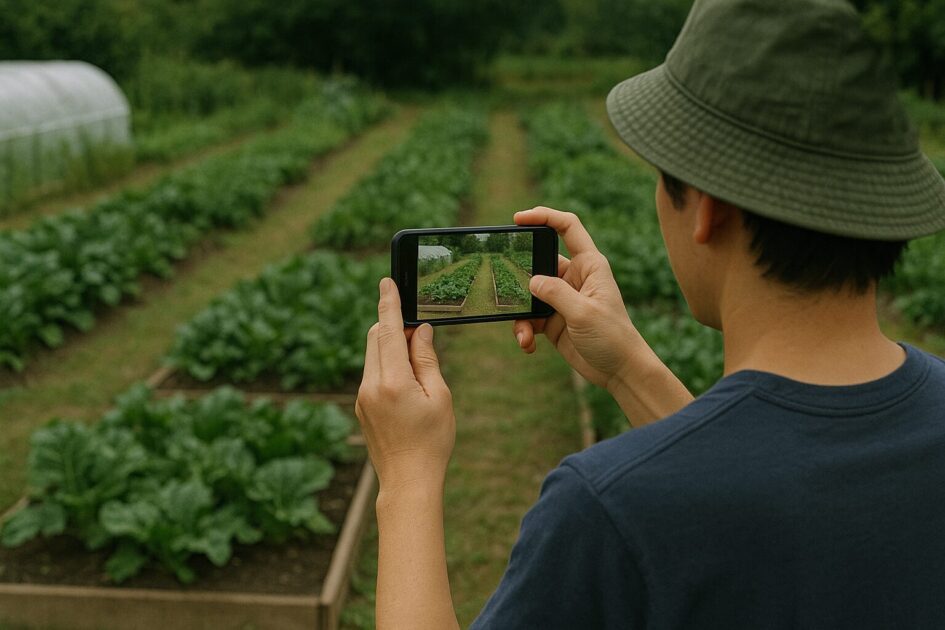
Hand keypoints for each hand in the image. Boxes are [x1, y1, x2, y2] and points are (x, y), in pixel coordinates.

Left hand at [356, 278, 455, 493]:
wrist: (407, 482)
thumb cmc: (431, 441)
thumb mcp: (438, 397)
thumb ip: (427, 360)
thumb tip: (420, 332)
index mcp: (392, 381)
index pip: (388, 331)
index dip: (388, 304)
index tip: (386, 282)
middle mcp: (369, 386)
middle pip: (377, 338)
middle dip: (395, 327)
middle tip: (422, 335)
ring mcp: (361, 397)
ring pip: (373, 356)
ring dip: (393, 349)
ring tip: (420, 368)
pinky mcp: (361, 407)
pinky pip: (372, 374)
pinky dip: (387, 366)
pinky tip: (408, 385)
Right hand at [513, 207, 693, 424]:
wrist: (620, 372)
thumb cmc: (613, 337)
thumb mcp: (584, 312)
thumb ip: (555, 293)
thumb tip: (530, 281)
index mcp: (589, 265)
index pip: (568, 227)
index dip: (544, 216)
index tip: (519, 219)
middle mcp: (574, 278)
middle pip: (538, 262)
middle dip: (519, 276)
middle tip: (505, 288)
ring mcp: (562, 299)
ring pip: (529, 294)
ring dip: (521, 314)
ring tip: (524, 334)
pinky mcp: (553, 320)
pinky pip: (529, 318)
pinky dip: (525, 330)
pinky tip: (529, 345)